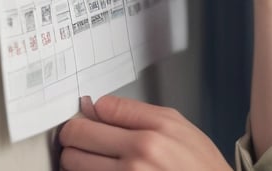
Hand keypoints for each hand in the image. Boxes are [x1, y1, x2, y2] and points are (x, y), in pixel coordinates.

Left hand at [58, 95, 230, 170]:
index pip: (102, 107)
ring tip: (95, 159)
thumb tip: (99, 107)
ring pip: (72, 161)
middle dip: (76, 134)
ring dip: (77, 159)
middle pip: (78, 133)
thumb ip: (138, 113)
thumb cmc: (199, 166)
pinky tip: (103, 170)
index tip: (93, 117)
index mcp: (156, 130)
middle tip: (83, 138)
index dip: (94, 111)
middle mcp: (139, 154)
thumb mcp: (180, 127)